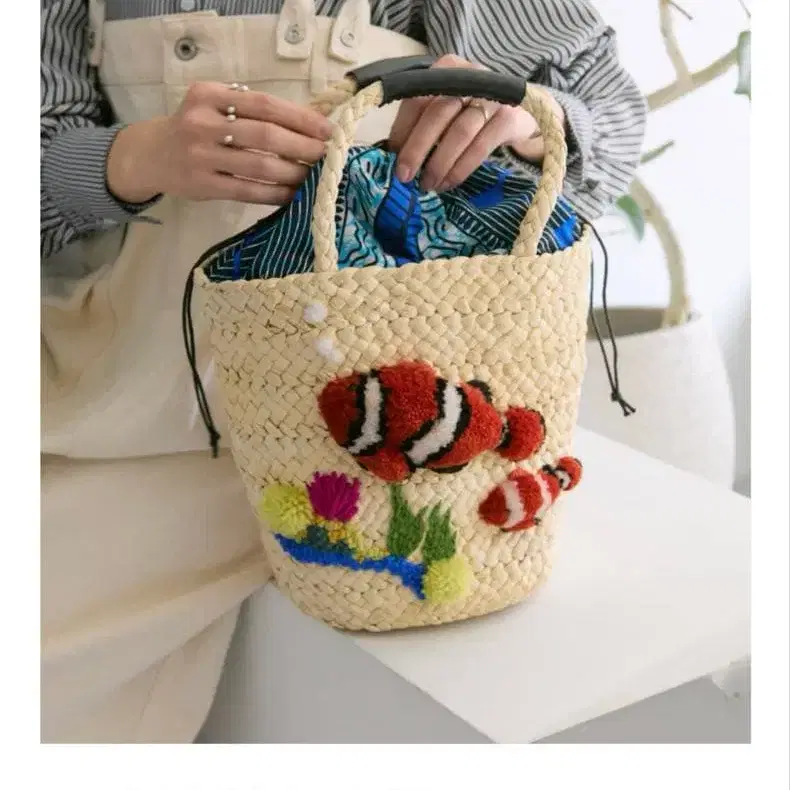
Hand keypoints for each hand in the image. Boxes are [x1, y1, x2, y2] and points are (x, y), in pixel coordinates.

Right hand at [106, 82, 333, 205]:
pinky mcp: (203, 185)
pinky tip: (292, 195)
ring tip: (314, 176)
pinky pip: (248, 191)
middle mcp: (203, 122)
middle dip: (303, 147)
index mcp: (210, 95)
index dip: (300, 118)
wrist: (152, 155)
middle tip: (326, 156)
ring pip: (260, 166)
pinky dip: (275, 194)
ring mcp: (201, 156)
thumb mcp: (214, 106)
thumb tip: (308, 124)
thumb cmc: (196, 128)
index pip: (265, 104)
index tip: (327, 130)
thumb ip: (251, 111)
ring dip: (294, 173)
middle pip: (266, 136)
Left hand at [389, 54, 561, 191]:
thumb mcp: (447, 109)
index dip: (402, 128)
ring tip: (428, 185)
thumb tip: (394, 153)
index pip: (417, 97)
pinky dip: (461, 169)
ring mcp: (492, 96)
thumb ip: (422, 121)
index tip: (392, 155)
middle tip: (404, 177)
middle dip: (417, 149)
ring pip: (459, 133)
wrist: (521, 116)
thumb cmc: (472, 114)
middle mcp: (471, 76)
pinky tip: (449, 183)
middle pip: (437, 114)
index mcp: (447, 68)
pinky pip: (480, 147)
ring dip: (439, 164)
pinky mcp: (509, 118)